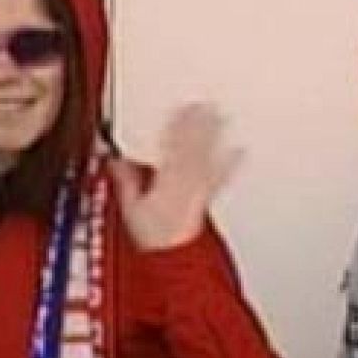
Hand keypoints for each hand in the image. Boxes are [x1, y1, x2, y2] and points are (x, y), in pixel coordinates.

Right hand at [111, 103, 242, 250]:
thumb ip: (126, 180)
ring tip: (221, 114)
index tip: (181, 104)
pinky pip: (222, 174)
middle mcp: (186, 177)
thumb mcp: (131, 206)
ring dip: (215, 132)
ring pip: (208, 152)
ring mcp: (200, 185)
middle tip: (206, 102)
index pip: (170, 142)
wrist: (177, 255)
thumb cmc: (156, 235)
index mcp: (165, 176)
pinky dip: (232, 160)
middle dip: (198, 121)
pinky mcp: (208, 195)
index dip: (175, 121)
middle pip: (192, 143)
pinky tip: (241, 149)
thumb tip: (116, 160)